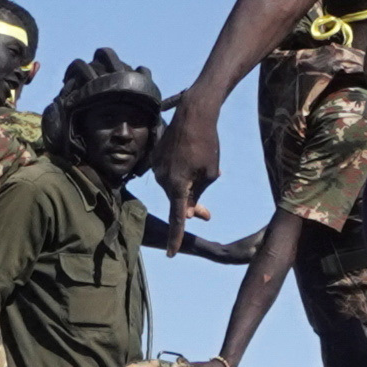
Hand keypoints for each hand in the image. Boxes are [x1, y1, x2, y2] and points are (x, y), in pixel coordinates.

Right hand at [157, 92, 225, 230]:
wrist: (194, 112)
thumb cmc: (207, 142)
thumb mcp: (210, 173)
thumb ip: (198, 194)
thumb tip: (188, 211)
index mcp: (176, 185)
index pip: (177, 217)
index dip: (176, 237)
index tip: (171, 254)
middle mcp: (162, 178)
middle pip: (177, 201)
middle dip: (192, 207)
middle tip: (208, 215)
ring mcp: (157, 166)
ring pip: (173, 186)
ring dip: (187, 187)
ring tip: (203, 169)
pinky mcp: (156, 156)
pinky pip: (169, 173)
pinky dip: (181, 174)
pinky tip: (192, 159)